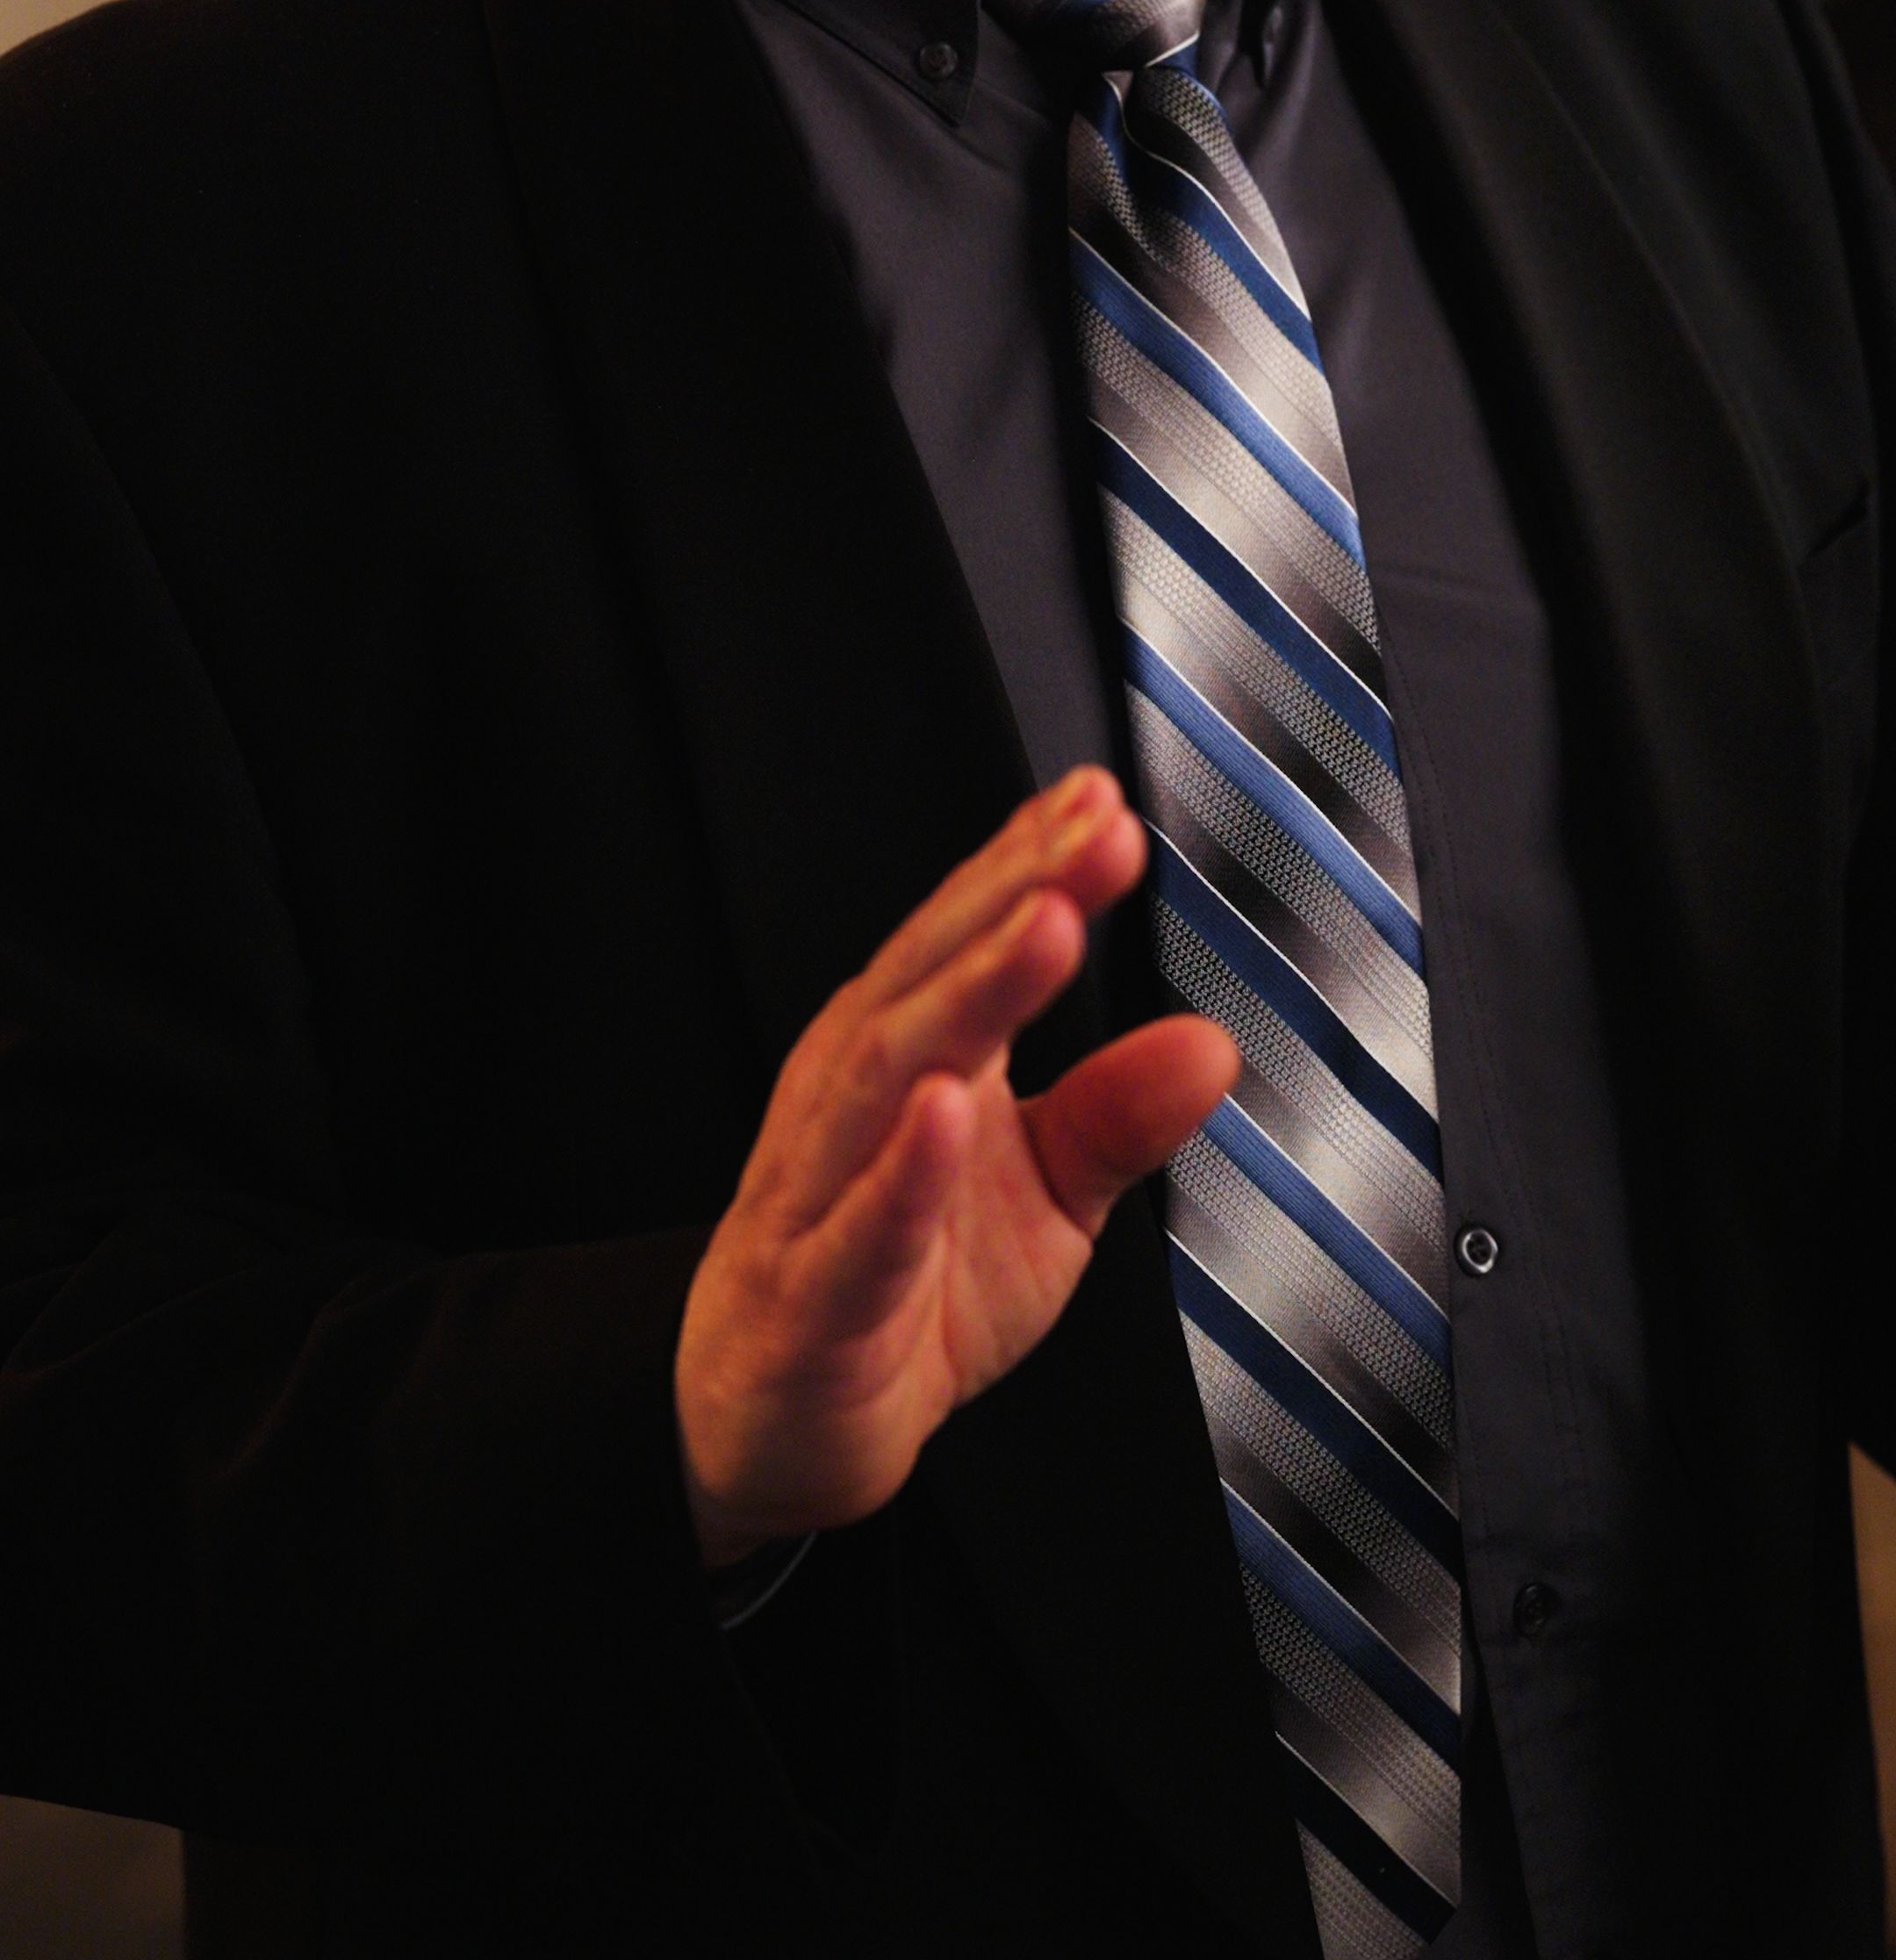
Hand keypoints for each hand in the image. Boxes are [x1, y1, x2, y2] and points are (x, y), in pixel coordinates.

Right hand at [674, 765, 1236, 1566]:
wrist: (779, 1420)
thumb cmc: (905, 1278)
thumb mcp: (1042, 1193)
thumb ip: (1116, 1113)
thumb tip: (1210, 1043)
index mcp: (907, 1049)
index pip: (969, 936)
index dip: (1033, 862)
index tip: (1104, 802)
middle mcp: (854, 1093)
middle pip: (931, 976)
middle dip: (1014, 896)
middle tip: (1093, 835)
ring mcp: (822, 1187)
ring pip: (890, 1074)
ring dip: (971, 995)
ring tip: (1045, 930)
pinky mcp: (814, 1295)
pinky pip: (859, 1227)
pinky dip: (904, 1171)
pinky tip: (947, 1114)